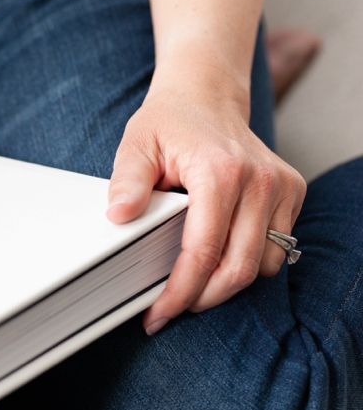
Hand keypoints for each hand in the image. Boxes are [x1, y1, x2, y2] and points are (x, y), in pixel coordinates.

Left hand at [106, 74, 305, 334]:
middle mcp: (260, 180)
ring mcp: (280, 187)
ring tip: (192, 283)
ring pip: (262, 265)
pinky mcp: (291, 192)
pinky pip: (276, 247)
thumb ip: (126, 183)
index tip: (158, 313)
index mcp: (221, 172)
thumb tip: (119, 216)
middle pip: (239, 268)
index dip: (180, 291)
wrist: (205, 96)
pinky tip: (216, 258)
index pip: (204, 251)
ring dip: (226, 284)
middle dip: (202, 299)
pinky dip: (247, 262)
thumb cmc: (168, 122)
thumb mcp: (135, 146)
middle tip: (169, 309)